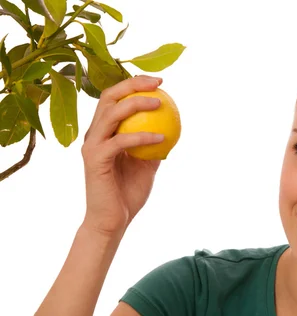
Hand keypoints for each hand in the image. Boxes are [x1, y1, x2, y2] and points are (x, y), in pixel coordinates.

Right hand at [81, 75, 166, 235]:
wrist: (113, 220)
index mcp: (104, 132)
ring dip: (136, 104)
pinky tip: (161, 138)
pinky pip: (120, 141)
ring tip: (159, 104)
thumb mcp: (147, 165)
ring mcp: (91, 145)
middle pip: (109, 97)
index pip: (116, 99)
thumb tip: (174, 128)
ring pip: (111, 114)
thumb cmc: (129, 193)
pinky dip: (142, 137)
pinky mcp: (94, 159)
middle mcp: (94, 134)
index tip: (160, 82)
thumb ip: (154, 145)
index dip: (134, 85)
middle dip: (133, 84)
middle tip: (158, 84)